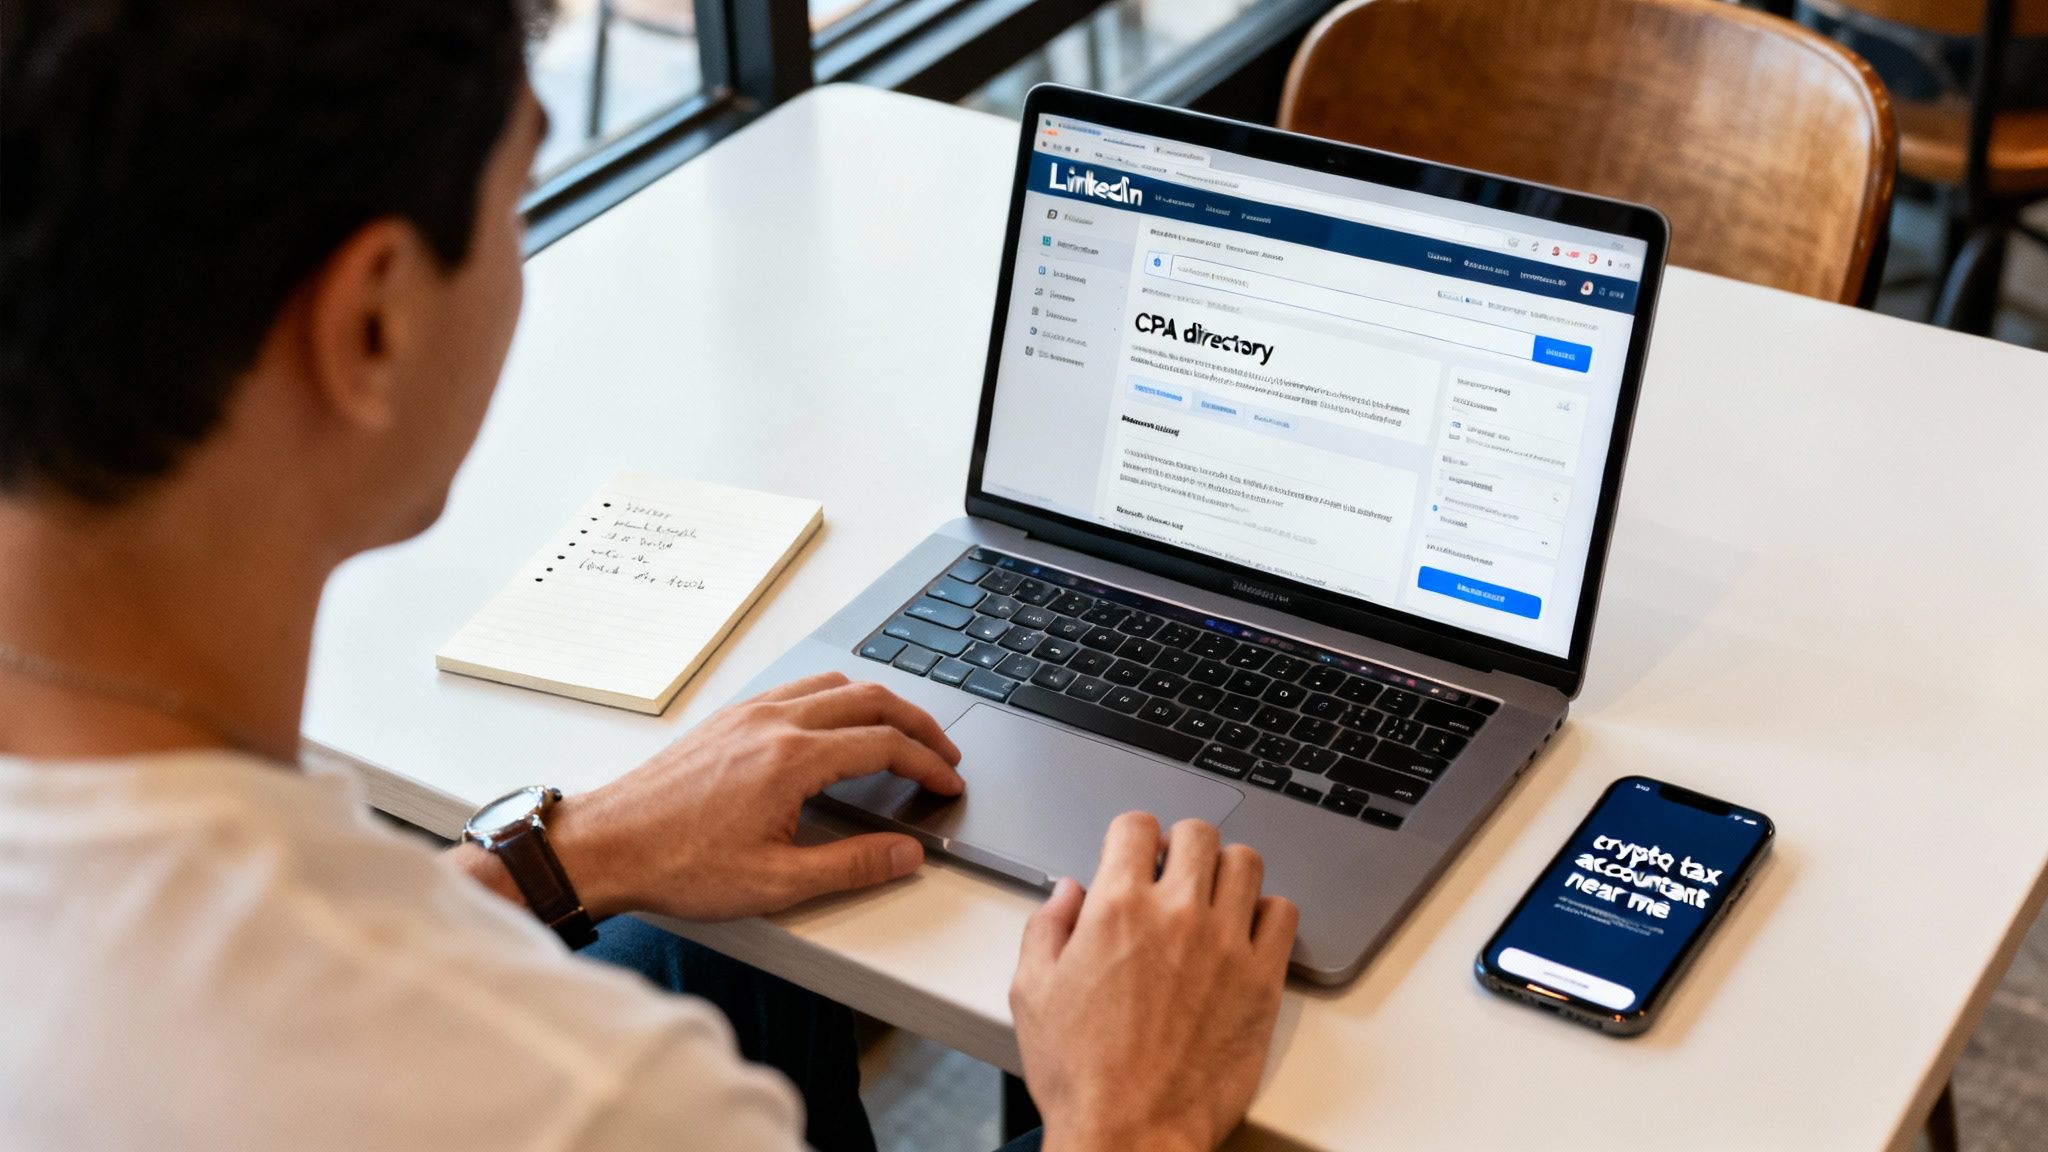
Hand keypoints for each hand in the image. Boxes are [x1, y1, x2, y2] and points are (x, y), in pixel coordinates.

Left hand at [549, 671, 963, 920]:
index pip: (885, 744)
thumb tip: (905, 853)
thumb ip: (851, 866)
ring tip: (901, 735)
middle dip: (919, 723)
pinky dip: (837, 699)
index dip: (929, 763)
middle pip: (871, 698)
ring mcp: (749, 713)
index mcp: (792, 759)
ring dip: (879, 704)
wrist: (606, 845)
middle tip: (943, 752)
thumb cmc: (677, 864)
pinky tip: (837, 728)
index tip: (948, 783)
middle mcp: (774, 722)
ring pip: (835, 685)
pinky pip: (798, 689)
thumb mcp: (775, 883)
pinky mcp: (729, 718)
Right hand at [1010, 814, 1297, 1151]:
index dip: (1131, 836)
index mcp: (1117, 909)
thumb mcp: (1032, 992)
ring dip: (1226, 871)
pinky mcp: (1262, 981)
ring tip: (1211, 898)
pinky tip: (1244, 934)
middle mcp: (1176, 916)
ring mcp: (1226, 945)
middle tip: (1173, 873)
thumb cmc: (1081, 1075)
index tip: (1133, 855)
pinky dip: (1266, 914)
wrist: (1131, 1133)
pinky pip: (1283, 915)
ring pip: (1246, 863)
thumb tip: (1066, 894)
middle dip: (1181, 844)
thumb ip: (1046, 928)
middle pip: (1198, 834)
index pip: (1136, 825)